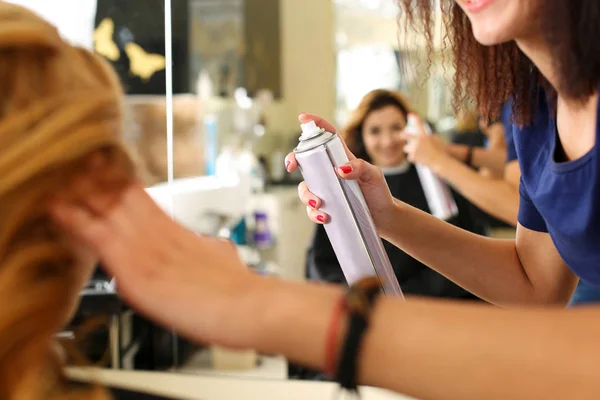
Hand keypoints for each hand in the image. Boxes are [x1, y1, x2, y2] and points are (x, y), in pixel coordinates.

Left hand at [50, 179, 262, 348]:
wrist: (247, 305)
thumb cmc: (238, 288)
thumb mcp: (221, 254)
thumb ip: (201, 246)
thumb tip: (201, 244)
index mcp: (177, 230)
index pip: (141, 199)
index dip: (118, 183)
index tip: (102, 169)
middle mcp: (159, 234)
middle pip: (121, 198)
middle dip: (97, 182)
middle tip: (78, 164)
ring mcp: (147, 251)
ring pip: (106, 212)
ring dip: (82, 196)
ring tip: (58, 180)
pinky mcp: (137, 273)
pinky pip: (100, 240)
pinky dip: (77, 224)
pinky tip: (58, 210)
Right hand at [285, 113, 396, 234]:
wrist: (384, 218)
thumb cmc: (379, 192)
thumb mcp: (374, 175)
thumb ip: (360, 167)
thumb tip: (339, 170)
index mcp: (341, 158)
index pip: (327, 135)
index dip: (315, 124)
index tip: (302, 118)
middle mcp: (330, 172)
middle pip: (305, 160)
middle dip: (293, 159)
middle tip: (291, 166)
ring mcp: (326, 189)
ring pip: (304, 188)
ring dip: (306, 195)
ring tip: (318, 204)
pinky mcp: (326, 207)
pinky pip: (311, 209)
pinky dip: (313, 213)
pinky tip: (324, 217)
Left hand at [401, 114, 448, 168]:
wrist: (441, 162)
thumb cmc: (442, 151)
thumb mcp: (437, 141)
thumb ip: (428, 138)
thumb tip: (423, 137)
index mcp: (425, 136)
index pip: (420, 125)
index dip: (415, 119)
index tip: (411, 114)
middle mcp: (418, 141)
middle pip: (406, 135)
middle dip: (404, 134)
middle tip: (401, 133)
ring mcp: (414, 148)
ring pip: (406, 148)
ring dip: (410, 150)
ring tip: (418, 153)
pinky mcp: (412, 156)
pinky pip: (410, 157)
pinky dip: (414, 159)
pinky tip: (421, 160)